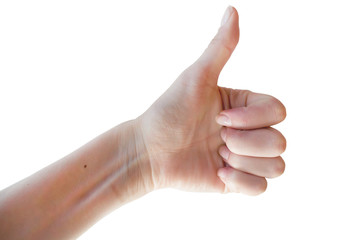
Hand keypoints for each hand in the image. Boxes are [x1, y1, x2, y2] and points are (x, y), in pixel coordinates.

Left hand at [138, 6, 285, 194]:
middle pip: (279, 141)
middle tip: (217, 138)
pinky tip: (217, 174)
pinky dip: (241, 183)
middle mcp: (249, 131)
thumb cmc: (169, 111)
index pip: (278, 111)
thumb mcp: (196, 77)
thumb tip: (232, 10)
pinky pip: (261, 189)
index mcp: (245, 106)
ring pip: (276, 167)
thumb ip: (219, 48)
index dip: (253, 117)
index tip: (219, 118)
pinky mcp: (236, 182)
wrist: (149, 150)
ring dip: (244, 162)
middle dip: (246, 142)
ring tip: (217, 157)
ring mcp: (244, 158)